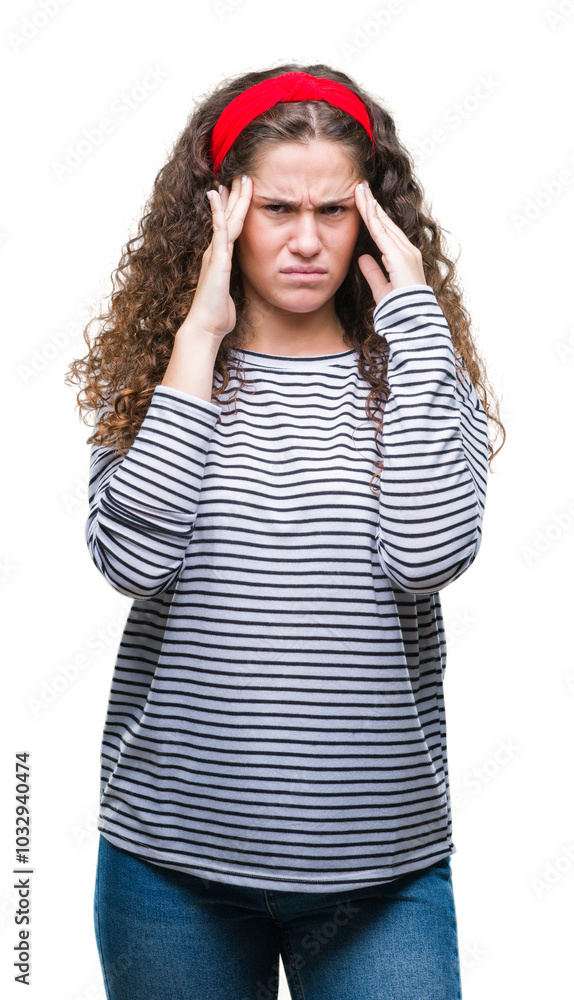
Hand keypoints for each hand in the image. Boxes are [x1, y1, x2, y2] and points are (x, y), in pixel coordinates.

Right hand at [180, 174, 252, 343]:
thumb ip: (230, 281)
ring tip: (238, 179)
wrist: (206, 326)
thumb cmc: (217, 314)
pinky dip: (218, 212)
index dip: (233, 209)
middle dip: (235, 196)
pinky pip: (219, 231)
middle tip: (241, 175)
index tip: (237, 192)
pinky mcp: (217, 259)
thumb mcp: (228, 292)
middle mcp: (215, 252)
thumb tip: (232, 280)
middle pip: (227, 218)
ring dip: (232, 198)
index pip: (229, 227)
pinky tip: (216, 196)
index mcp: (219, 258)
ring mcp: (215, 254)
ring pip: (226, 219)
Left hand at [354, 180, 426, 306]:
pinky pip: (382, 234)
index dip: (374, 216)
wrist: (413, 322)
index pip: (386, 232)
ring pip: (384, 224)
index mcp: (403, 258)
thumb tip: (363, 259)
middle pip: (385, 222)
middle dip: (372, 204)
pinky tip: (366, 206)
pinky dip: (373, 219)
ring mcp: (405, 253)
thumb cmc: (400, 310)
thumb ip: (374, 273)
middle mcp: (407, 251)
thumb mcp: (382, 289)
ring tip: (360, 189)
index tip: (364, 202)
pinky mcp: (399, 258)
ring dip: (371, 205)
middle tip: (360, 186)